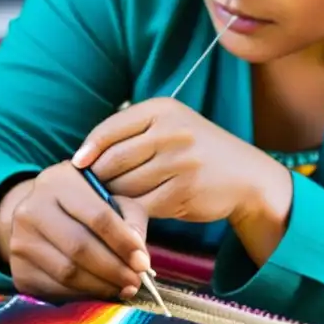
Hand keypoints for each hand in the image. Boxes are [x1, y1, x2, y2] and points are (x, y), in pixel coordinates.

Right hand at [0, 162, 151, 300]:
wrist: (39, 217)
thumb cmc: (86, 206)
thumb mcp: (111, 198)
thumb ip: (130, 220)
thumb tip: (139, 258)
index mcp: (58, 182)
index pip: (97, 216)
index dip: (124, 242)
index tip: (143, 262)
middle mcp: (31, 209)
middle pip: (79, 247)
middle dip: (114, 269)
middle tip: (136, 281)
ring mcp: (20, 241)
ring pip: (67, 272)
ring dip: (102, 286)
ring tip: (124, 288)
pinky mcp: (19, 270)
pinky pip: (56, 289)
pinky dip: (84, 295)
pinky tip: (101, 292)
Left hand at [72, 98, 291, 225]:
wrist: (246, 177)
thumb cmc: (197, 152)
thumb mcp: (171, 126)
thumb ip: (133, 134)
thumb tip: (83, 158)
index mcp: (163, 110)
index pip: (110, 129)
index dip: (88, 149)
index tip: (76, 164)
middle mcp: (171, 132)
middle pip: (114, 160)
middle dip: (98, 178)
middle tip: (91, 190)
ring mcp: (180, 162)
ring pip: (125, 185)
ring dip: (113, 198)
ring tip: (110, 203)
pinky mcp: (184, 191)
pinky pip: (142, 206)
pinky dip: (131, 212)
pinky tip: (131, 214)